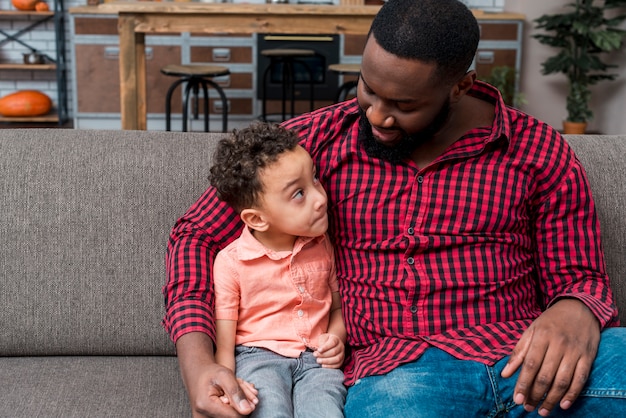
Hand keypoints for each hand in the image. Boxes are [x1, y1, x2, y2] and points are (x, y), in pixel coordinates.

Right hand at [176, 333, 257, 417]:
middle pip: (234, 417)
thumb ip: (236, 392)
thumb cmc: (210, 373)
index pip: (235, 416)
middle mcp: (202, 417)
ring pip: (232, 417)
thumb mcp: (225, 375)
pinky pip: (227, 417)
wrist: (196, 375)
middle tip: (241, 389)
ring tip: (234, 392)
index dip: (245, 406)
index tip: (248, 394)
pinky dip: (233, 408)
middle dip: (242, 403)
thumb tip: (248, 410)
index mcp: (206, 405)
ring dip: (238, 405)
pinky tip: (230, 398)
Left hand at [314, 333, 344, 368]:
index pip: (332, 343)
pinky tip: (323, 365)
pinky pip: (337, 365)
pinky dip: (330, 366)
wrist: (331, 344)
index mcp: (336, 339)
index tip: (318, 350)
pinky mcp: (341, 361)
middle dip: (323, 355)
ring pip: (337, 359)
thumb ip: (321, 342)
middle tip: (315, 355)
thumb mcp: (322, 338)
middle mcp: (341, 346)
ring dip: (326, 361)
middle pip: (334, 352)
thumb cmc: (325, 341)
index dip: (325, 347)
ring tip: (318, 361)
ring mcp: (342, 354)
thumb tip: (319, 350)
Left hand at [501, 299, 599, 415]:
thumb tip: (505, 374)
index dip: (523, 383)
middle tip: (528, 408)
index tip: (517, 399)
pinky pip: (580, 379)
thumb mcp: (531, 331)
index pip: (530, 364)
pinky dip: (572, 394)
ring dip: (551, 399)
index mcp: (541, 336)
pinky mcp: (588, 357)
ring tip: (542, 411)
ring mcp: (574, 351)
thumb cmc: (551, 322)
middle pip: (545, 375)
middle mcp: (558, 344)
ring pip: (562, 380)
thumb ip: (518, 352)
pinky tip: (563, 405)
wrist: (579, 308)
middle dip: (535, 395)